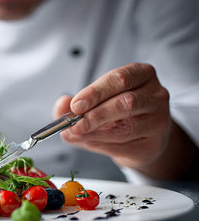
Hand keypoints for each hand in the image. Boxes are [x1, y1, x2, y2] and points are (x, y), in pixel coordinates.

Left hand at [54, 63, 195, 178]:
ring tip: (76, 133)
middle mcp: (155, 95)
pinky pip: (124, 146)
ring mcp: (159, 120)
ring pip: (125, 128)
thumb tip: (62, 104)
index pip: (119, 79)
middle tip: (75, 124)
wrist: (140, 138)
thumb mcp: (94, 102)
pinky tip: (88, 141)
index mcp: (141, 75)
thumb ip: (73, 103)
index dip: (95, 92)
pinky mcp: (153, 144)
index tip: (76, 105)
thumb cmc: (117, 113)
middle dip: (95, 115)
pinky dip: (101, 145)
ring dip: (94, 133)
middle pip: (125, 103)